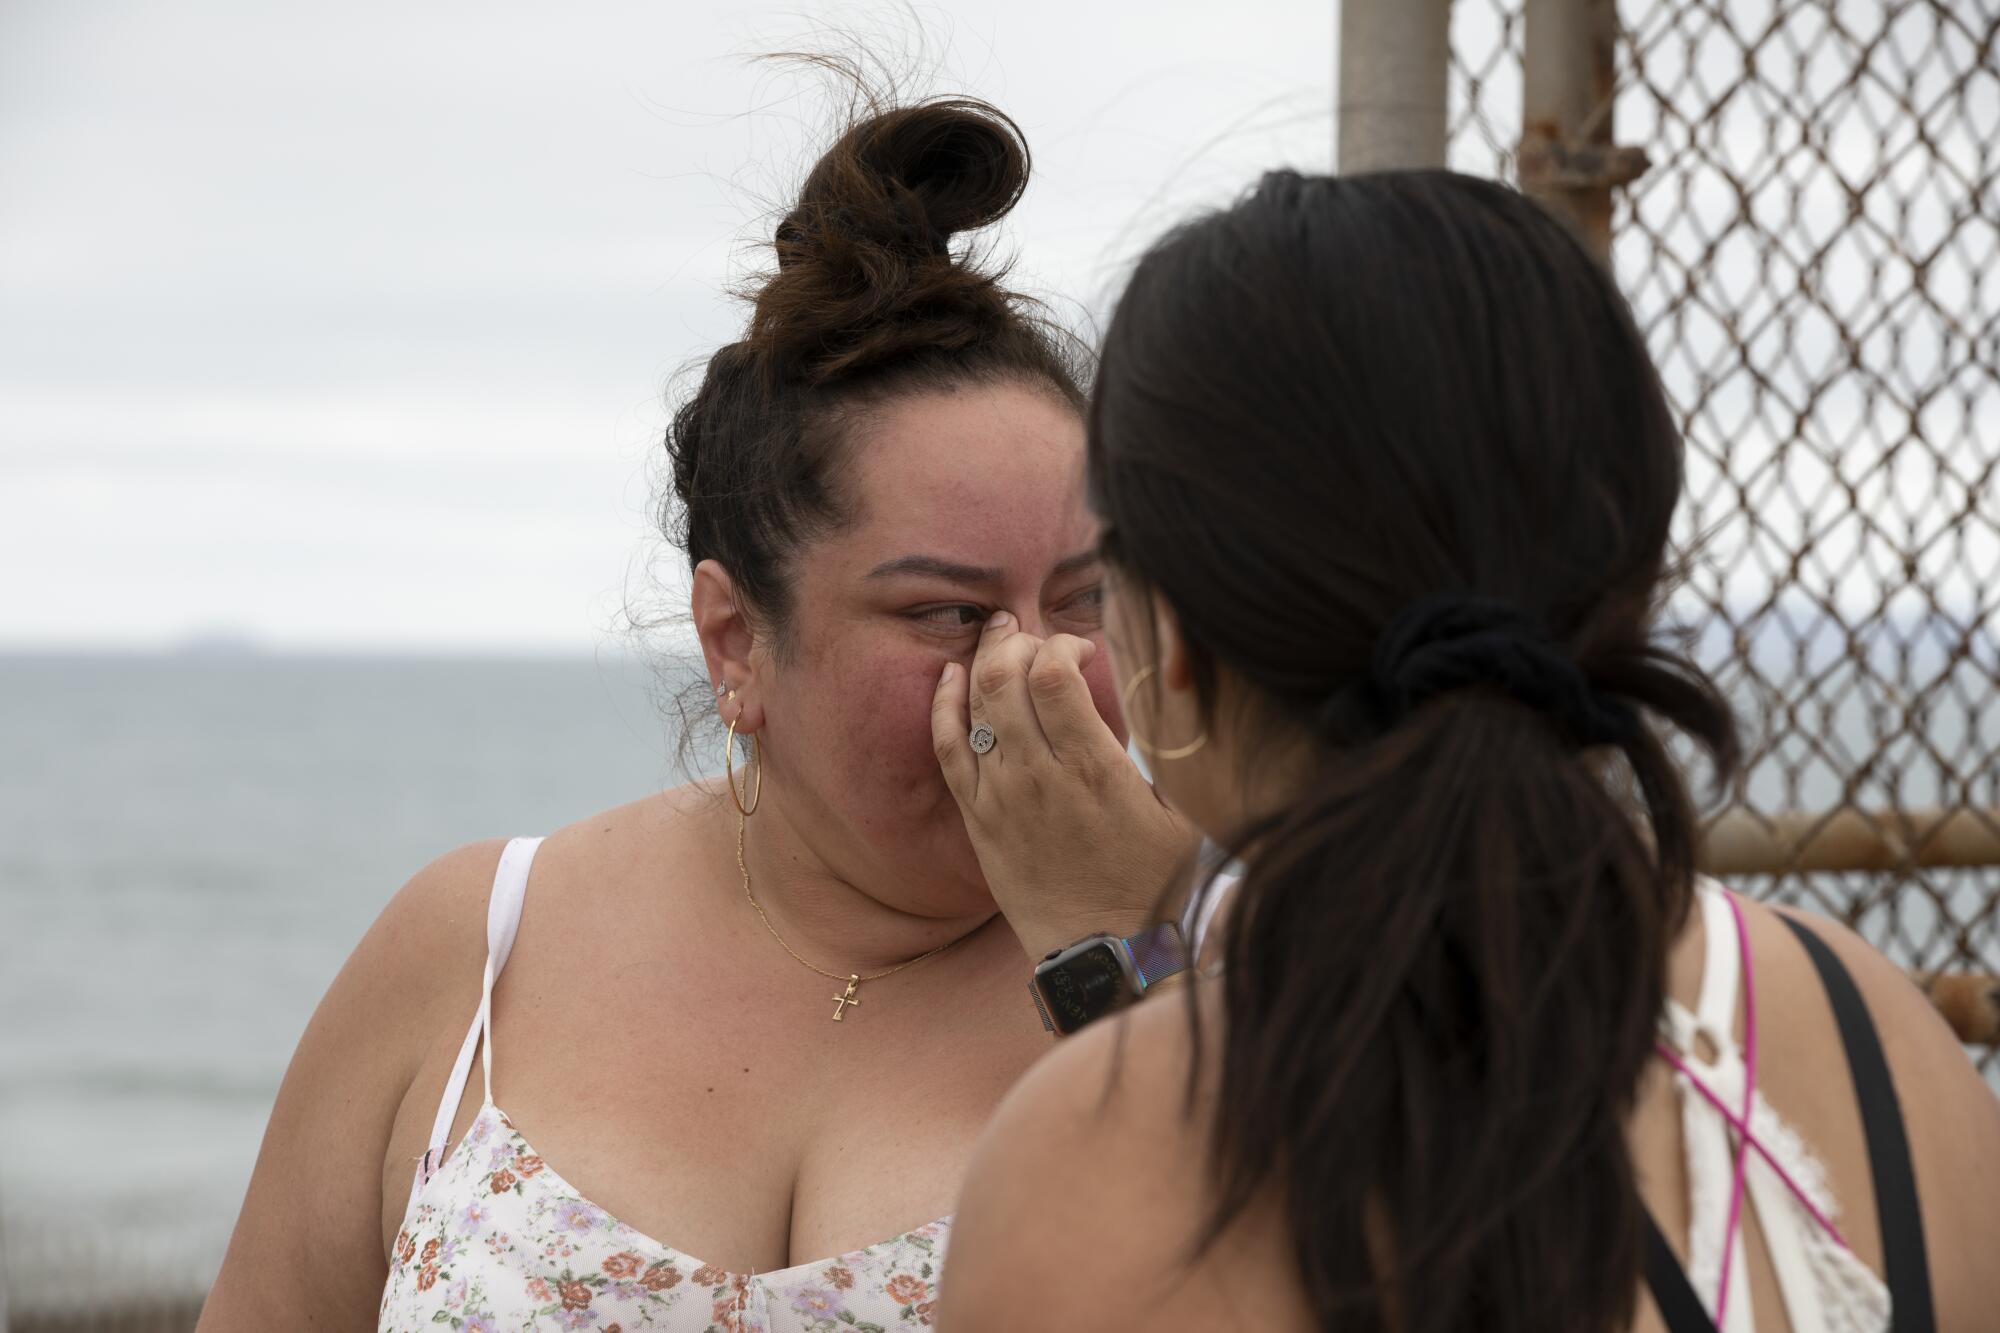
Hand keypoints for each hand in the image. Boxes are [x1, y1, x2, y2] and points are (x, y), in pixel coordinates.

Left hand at [931, 613, 1201, 962]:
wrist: (1104, 952)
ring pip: (976, 706)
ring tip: (995, 638)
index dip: (1060, 645)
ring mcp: (1002, 798)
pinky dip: (943, 707)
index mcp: (1095, 769)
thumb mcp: (1180, 813)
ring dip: (982, 662)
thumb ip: (1163, 753)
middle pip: (1008, 678)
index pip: (1054, 676)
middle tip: (1027, 630)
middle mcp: (1041, 776)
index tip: (1079, 649)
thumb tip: (1163, 700)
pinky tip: (949, 678)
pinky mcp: (978, 821)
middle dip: (1015, 640)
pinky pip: (947, 751)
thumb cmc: (1153, 884)